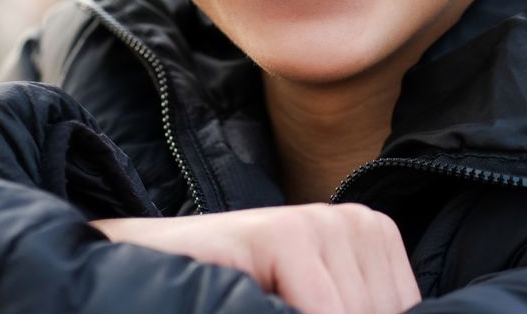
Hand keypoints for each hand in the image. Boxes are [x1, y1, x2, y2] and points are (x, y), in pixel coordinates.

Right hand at [93, 204, 418, 313]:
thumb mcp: (313, 305)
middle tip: (277, 308)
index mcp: (375, 237)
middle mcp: (358, 221)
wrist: (151, 268)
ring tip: (264, 302)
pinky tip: (252, 302)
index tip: (303, 310)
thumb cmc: (239, 295)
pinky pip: (320, 312)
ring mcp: (320, 221)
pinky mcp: (283, 233)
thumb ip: (355, 309)